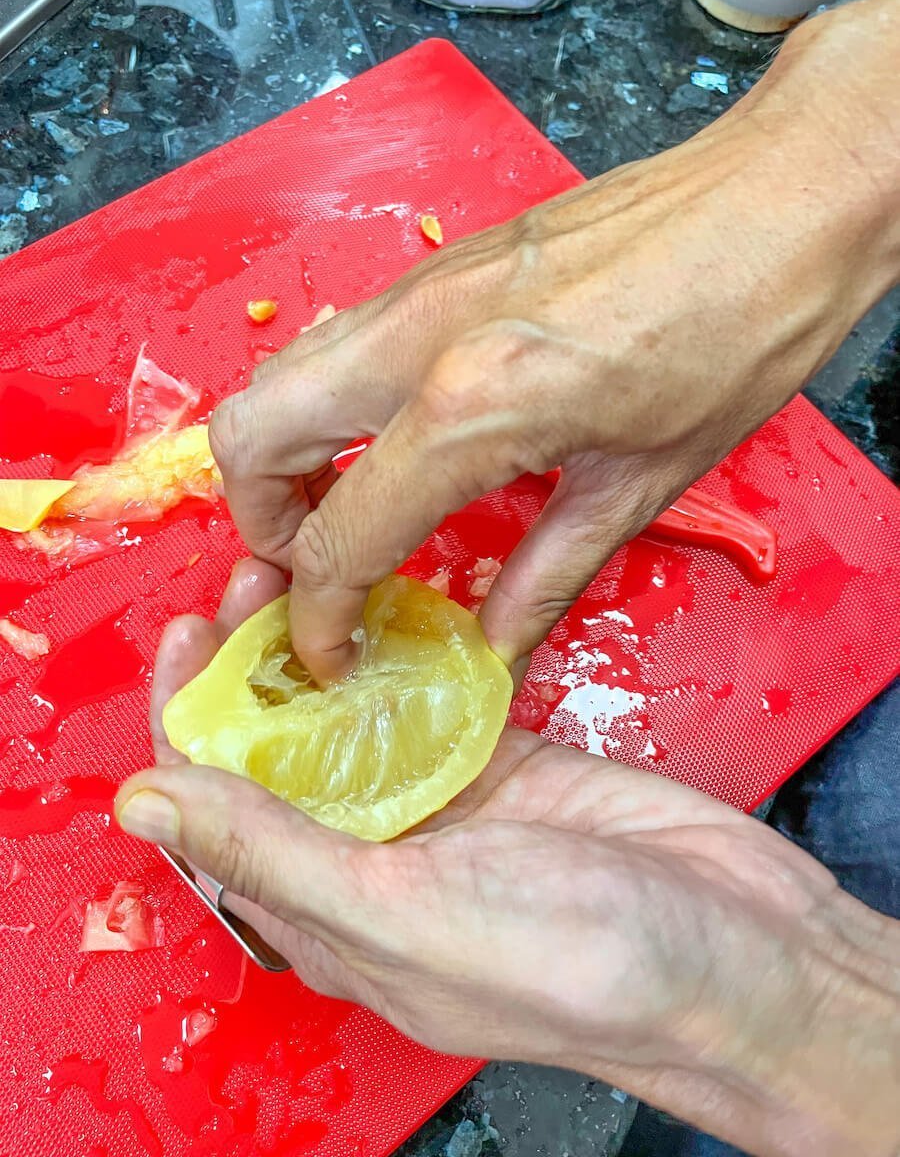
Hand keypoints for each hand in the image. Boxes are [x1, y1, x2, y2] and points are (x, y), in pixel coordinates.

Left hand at [118, 560, 899, 1156]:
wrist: (743, 957)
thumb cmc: (585, 968)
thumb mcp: (409, 913)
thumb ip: (277, 854)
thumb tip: (146, 801)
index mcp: (333, 917)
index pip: (223, 812)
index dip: (192, 723)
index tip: (189, 635)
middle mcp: (377, 862)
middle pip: (285, 753)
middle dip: (259, 665)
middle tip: (259, 576)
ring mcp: (444, 811)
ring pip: (356, 717)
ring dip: (329, 648)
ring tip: (315, 570)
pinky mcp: (504, 769)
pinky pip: (436, 701)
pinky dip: (412, 653)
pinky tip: (394, 601)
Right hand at [208, 2, 899, 683]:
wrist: (775, 203)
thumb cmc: (733, 338)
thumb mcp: (637, 485)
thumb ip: (542, 579)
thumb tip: (489, 653)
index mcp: (466, 406)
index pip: (338, 535)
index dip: (318, 616)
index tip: (332, 655)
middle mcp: (412, 338)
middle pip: (248, 435)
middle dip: (260, 521)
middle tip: (317, 570)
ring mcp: (415, 289)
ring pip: (279, 377)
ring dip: (285, 459)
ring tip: (346, 514)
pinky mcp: (436, 269)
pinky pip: (335, 345)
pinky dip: (328, 409)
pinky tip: (393, 445)